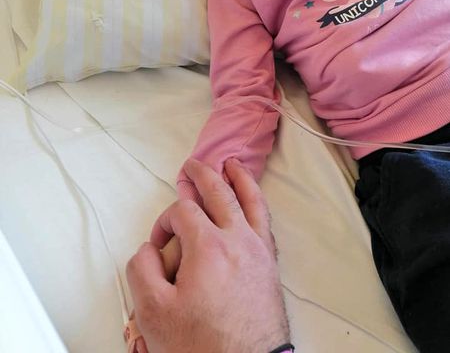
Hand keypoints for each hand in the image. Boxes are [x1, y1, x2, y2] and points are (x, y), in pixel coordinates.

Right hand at [126, 158, 289, 352]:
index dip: (164, 222)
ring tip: (232, 164)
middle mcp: (237, 239)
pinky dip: (257, 203)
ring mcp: (258, 250)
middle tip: (193, 165)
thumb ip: (142, 269)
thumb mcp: (154, 311)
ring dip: (238, 179)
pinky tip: (252, 202)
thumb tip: (149, 250)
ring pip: (250, 201)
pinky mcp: (269, 264)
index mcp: (208, 246)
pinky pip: (264, 221)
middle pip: (219, 193)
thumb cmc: (203, 345)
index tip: (158, 246)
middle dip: (202, 176)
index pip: (182, 212)